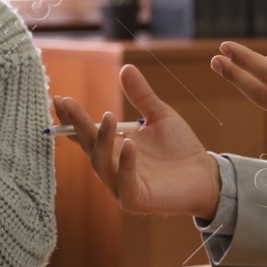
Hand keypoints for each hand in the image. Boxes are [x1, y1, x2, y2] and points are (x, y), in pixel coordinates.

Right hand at [52, 64, 220, 219]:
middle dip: (77, 124)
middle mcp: (112, 166)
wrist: (207, 175)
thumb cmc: (180, 148)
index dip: (71, 118)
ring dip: (101, 140)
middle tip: (68, 102)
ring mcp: (121, 185)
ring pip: (101, 163)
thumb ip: (141, 95)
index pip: (85, 133)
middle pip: (88, 145)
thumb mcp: (159, 115)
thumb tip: (125, 67)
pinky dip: (125, 164)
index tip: (59, 99)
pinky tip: (129, 145)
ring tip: (107, 116)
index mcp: (114, 147)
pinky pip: (124, 182)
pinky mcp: (136, 200)